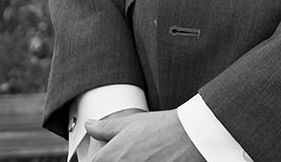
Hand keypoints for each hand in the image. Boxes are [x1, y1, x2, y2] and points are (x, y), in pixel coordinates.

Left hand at [85, 109, 202, 161]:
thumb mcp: (129, 122)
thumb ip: (104, 127)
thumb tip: (89, 125)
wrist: (190, 135)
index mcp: (110, 157)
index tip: (110, 154)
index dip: (101, 158)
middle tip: (131, 152)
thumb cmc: (161, 127)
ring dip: (133, 161)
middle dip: (117, 159)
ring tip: (143, 155)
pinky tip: (152, 159)